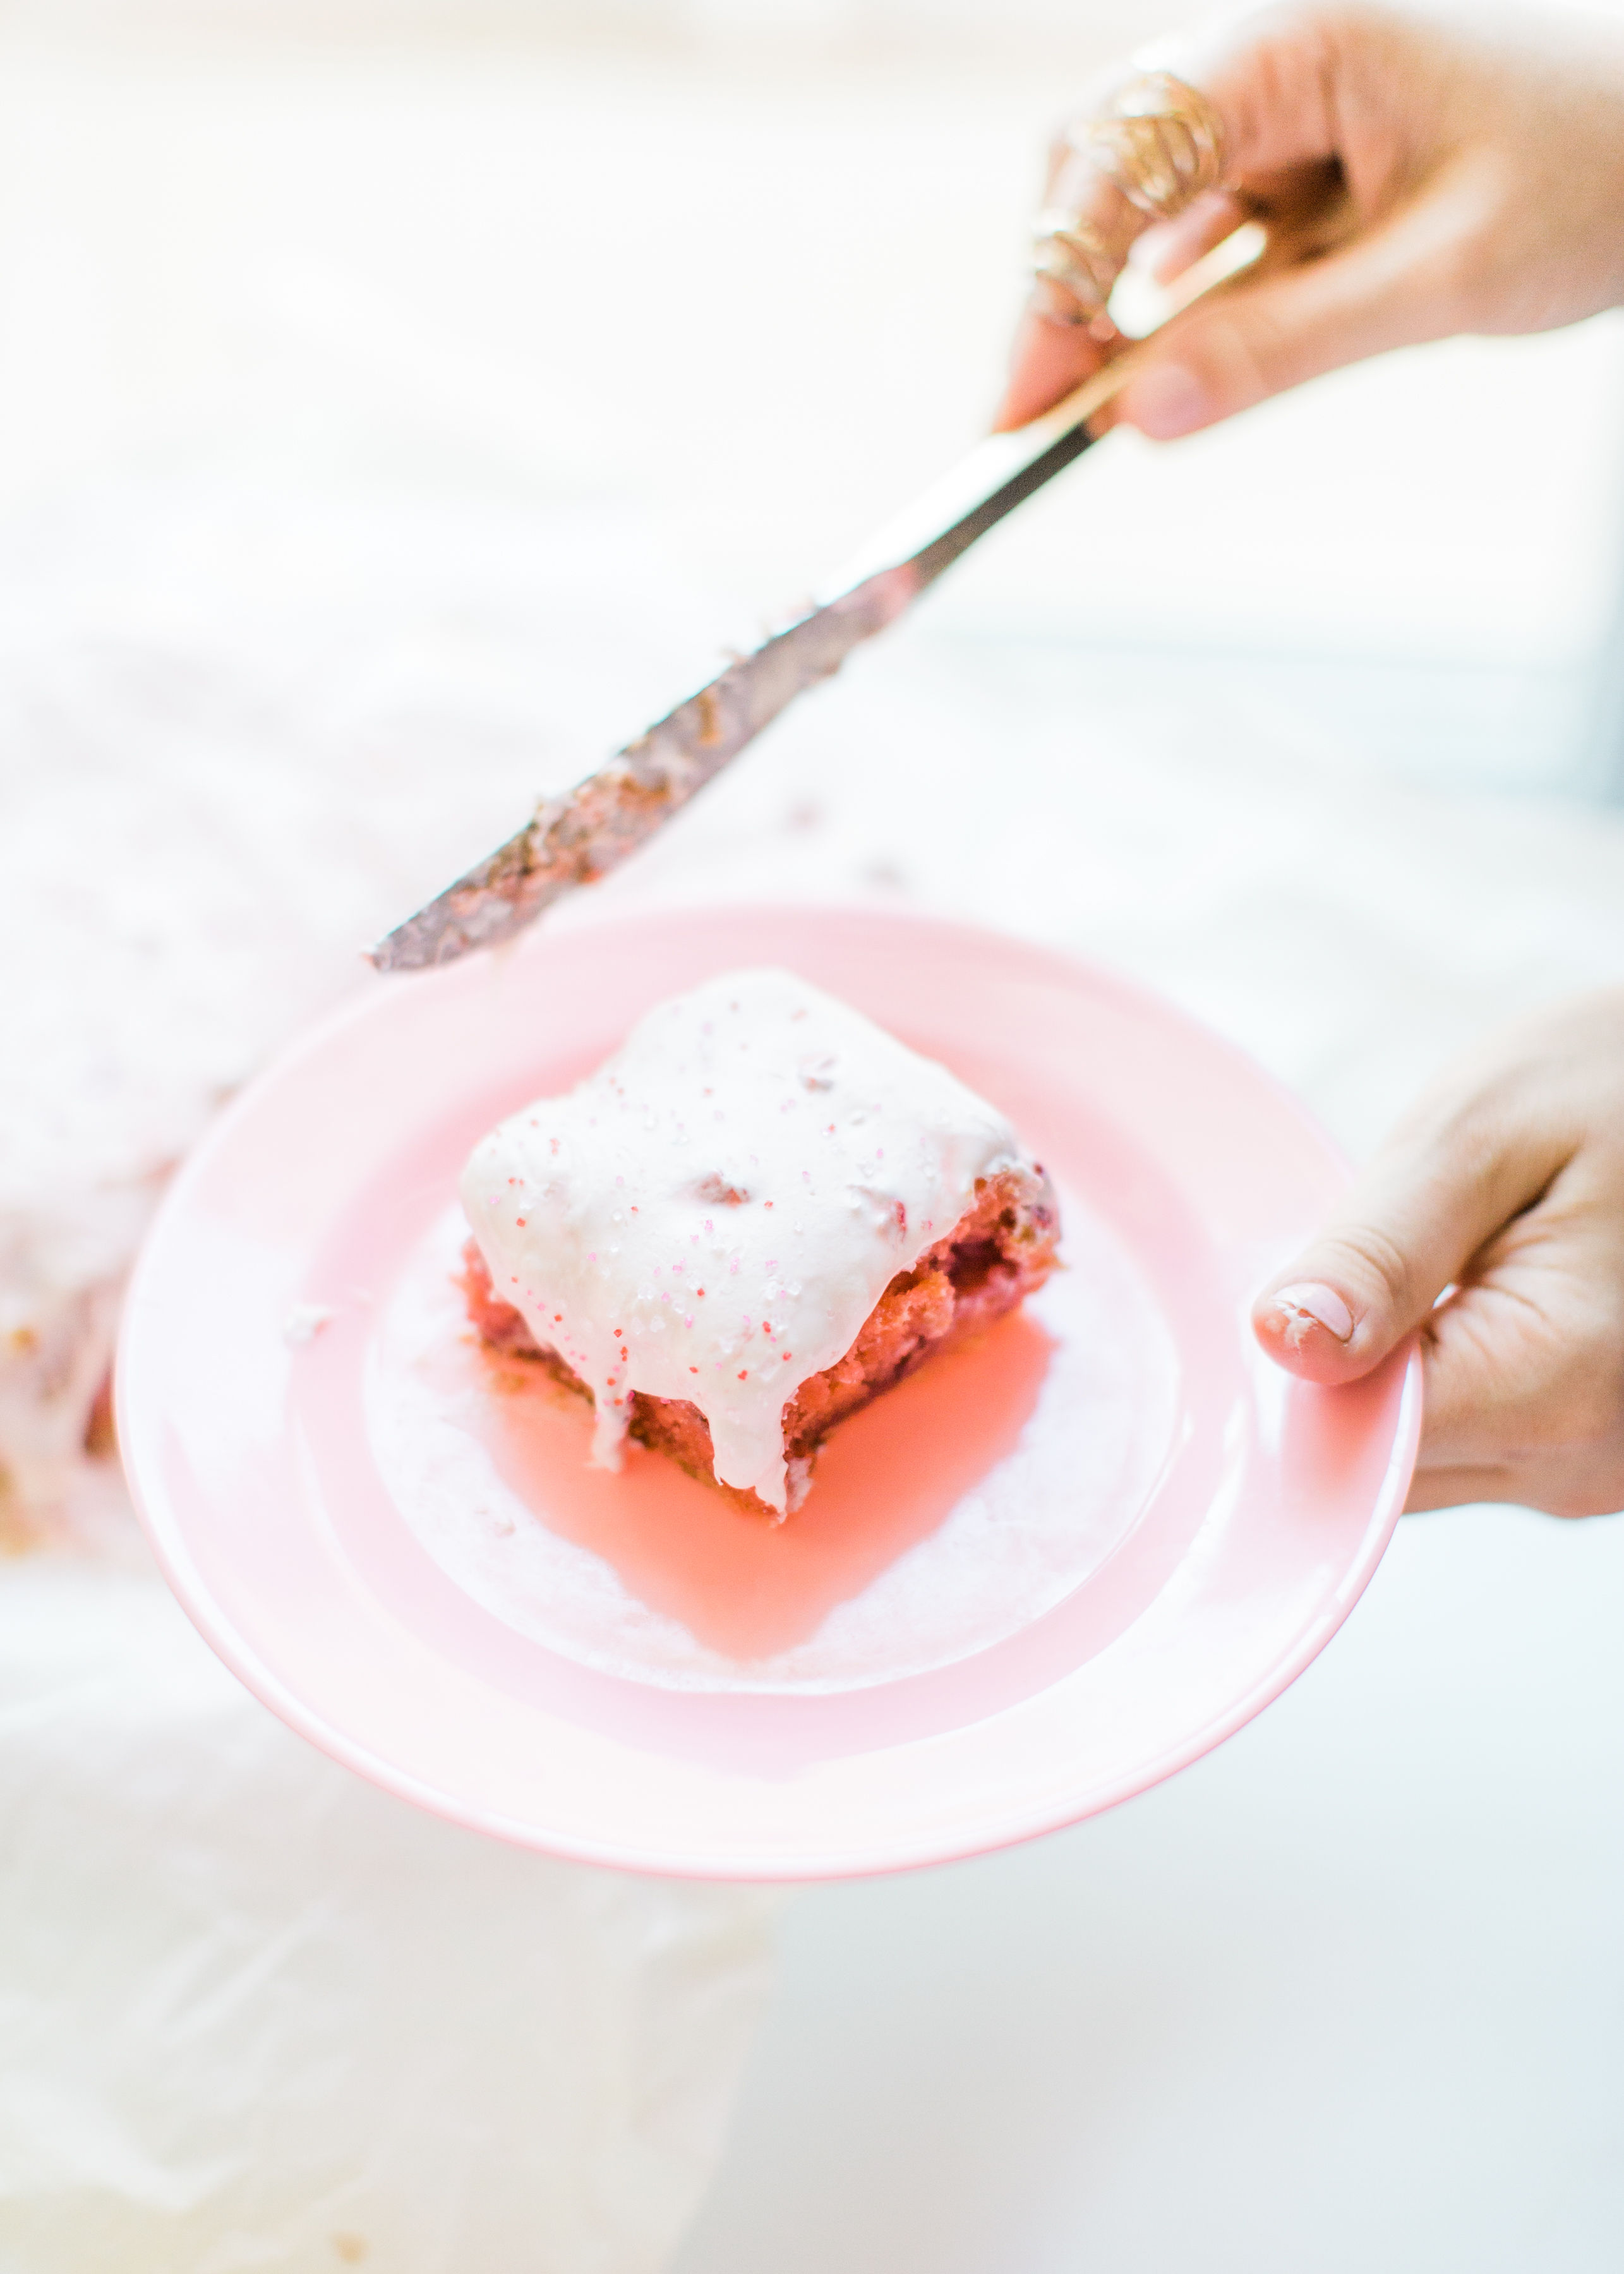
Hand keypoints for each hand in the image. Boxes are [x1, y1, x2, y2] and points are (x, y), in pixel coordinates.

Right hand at [998, 2, 1623, 435]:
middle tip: (1040, 416)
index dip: (1057, 282)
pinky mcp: (1305, 140)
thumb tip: (1138, 416)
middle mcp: (1277, 42)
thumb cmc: (1601, 167)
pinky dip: (1172, 288)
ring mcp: (1287, 90)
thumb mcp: (1443, 278)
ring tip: (1097, 398)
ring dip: (1112, 293)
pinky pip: (1203, 210)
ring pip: (1143, 187)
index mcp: (1304, 34)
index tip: (1023, 404)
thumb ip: (1282, 346)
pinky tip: (1162, 352)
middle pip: (1104, 155)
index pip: (1123, 149)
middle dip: (1063, 287)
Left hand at [1252, 992, 1623, 1516]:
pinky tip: (1463, 1296)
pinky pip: (1465, 1442)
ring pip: (1416, 1464)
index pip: (1357, 1445)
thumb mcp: (1476, 1140)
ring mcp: (1593, 1471)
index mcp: (1558, 1383)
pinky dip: (1436, 1377)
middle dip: (1340, 1377)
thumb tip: (1283, 1341)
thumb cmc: (1604, 1086)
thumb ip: (1377, 1253)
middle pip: (1381, 1468)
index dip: (1293, 1384)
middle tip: (1369, 1260)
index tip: (1289, 1298)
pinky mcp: (1585, 1454)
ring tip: (1437, 1266)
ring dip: (1390, 1376)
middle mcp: (1584, 1461)